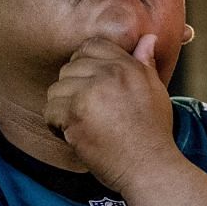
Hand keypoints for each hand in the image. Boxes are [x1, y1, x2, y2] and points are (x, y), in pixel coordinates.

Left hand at [44, 35, 183, 192]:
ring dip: (62, 108)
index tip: (90, 88)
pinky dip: (56, 125)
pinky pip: (50, 110)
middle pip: (70, 67)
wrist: (150, 167)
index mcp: (127, 66)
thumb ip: (145, 64)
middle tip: (86, 112)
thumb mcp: (156, 92)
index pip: (91, 46)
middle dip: (72, 89)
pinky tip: (72, 135)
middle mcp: (109, 74)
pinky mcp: (76, 114)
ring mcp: (91, 92)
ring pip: (57, 89)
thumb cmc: (154, 134)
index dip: (84, 66)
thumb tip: (147, 38)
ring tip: (79, 124)